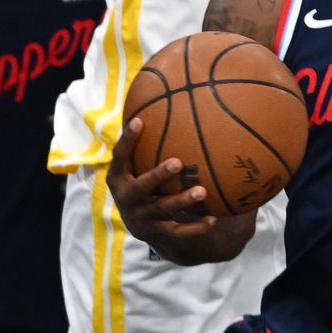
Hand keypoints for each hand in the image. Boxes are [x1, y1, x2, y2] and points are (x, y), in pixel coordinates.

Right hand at [107, 118, 225, 251]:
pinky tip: (213, 219)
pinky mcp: (157, 233)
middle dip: (158, 175)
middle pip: (141, 187)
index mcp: (118, 177)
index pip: (119, 156)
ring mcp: (141, 217)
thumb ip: (147, 139)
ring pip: (163, 208)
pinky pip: (178, 231)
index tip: (139, 121)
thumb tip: (168, 99)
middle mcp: (127, 198)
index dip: (127, 140)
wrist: (142, 224)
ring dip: (182, 200)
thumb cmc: (143, 180)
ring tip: (203, 191)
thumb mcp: (137, 163)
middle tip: (178, 162)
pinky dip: (195, 226)